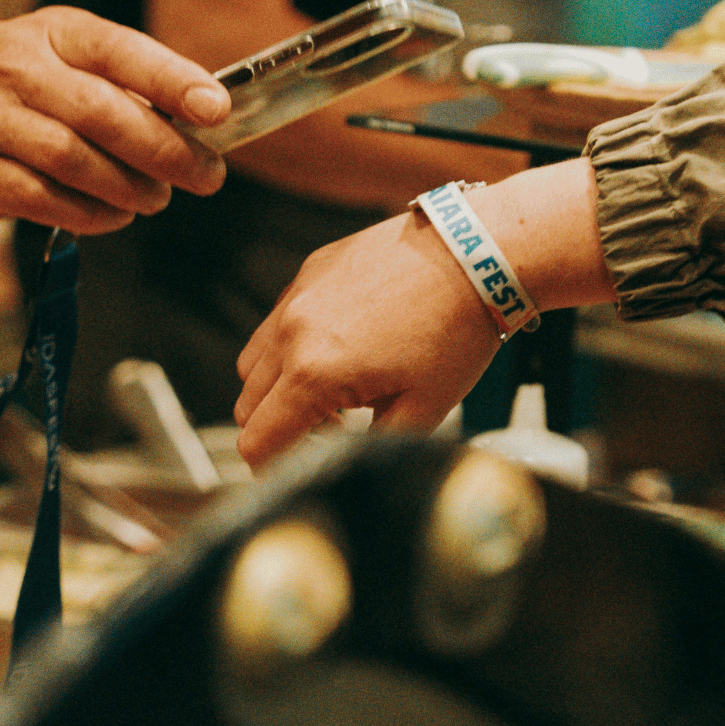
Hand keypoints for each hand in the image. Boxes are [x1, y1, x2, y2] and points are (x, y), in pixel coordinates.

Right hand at [0, 5, 230, 232]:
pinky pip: (46, 201)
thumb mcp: (50, 48)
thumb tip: (194, 116)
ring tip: (158, 197)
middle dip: (167, 151)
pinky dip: (91, 215)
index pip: (119, 50)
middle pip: (105, 114)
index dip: (173, 80)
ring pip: (77, 162)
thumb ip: (114, 76)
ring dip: (131, 189)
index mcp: (51, 32)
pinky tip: (114, 215)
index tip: (217, 108)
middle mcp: (19, 71)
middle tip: (206, 175)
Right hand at [234, 211, 502, 464]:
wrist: (476, 255)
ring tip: (337, 389)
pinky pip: (278, 321)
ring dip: (280, 389)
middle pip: (248, 406)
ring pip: (255, 363)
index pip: (256, 442)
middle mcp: (293, 331)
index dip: (272, 469)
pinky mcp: (312, 271)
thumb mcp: (424, 410)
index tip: (299, 470)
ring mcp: (298, 296)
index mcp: (315, 373)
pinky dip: (293, 347)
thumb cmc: (457, 329)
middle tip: (336, 429)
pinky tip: (343, 348)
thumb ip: (374, 447)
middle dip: (281, 430)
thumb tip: (349, 467)